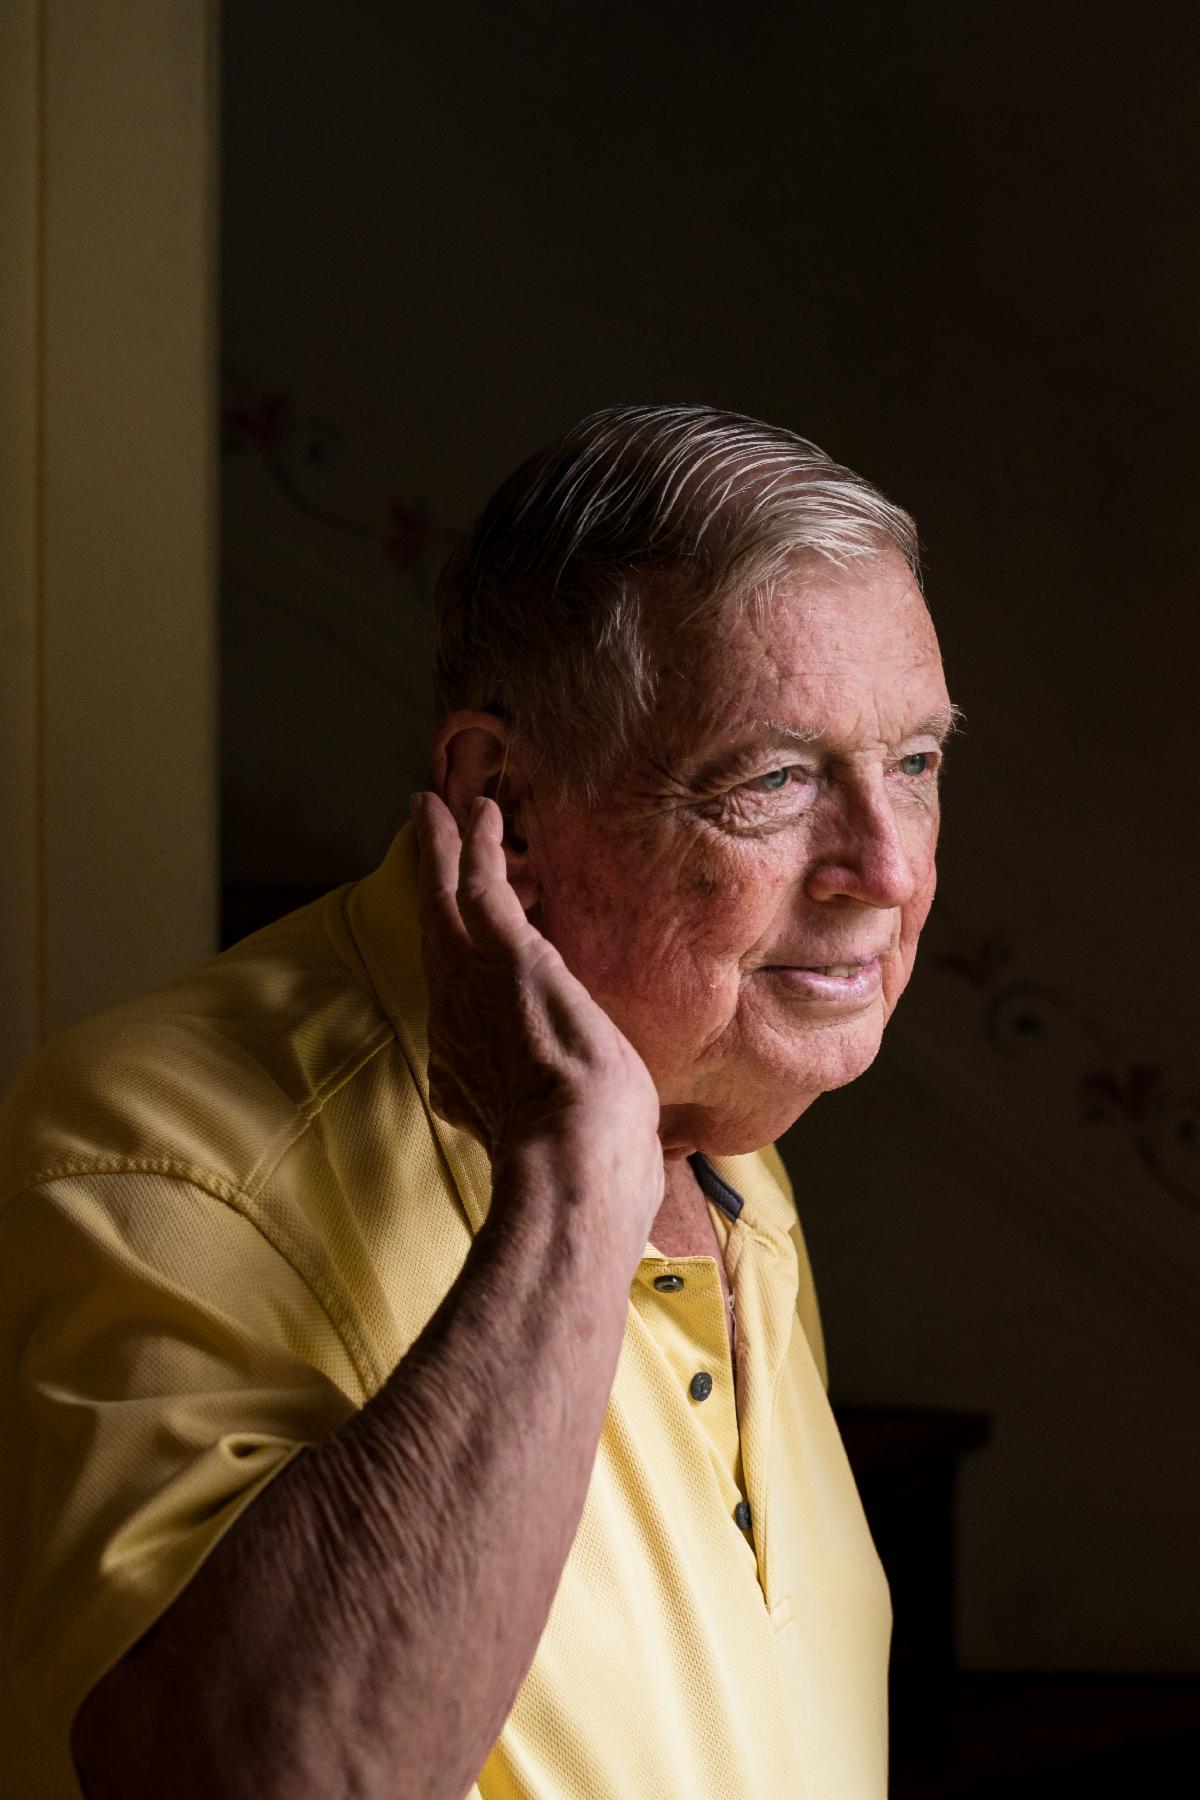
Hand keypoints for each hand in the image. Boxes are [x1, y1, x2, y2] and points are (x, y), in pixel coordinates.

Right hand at [411, 792, 663, 1199]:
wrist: (574, 1159)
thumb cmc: (586, 1168)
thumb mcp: (564, 1146)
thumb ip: (570, 1132)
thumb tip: (613, 1142)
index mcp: (467, 1073)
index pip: (460, 1010)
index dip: (460, 975)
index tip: (466, 956)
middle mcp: (456, 1023)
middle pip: (435, 939)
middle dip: (429, 892)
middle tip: (423, 845)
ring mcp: (473, 985)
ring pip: (444, 901)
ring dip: (441, 851)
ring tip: (436, 808)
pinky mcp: (506, 954)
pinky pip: (477, 883)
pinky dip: (471, 844)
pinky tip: (479, 811)